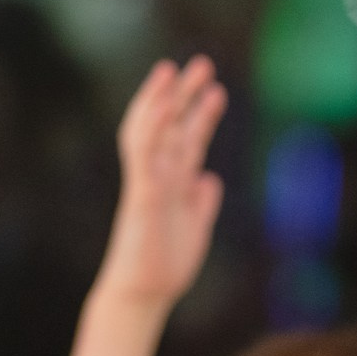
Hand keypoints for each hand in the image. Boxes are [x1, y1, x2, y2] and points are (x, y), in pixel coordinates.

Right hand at [95, 58, 226, 310]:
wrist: (145, 293)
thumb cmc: (165, 264)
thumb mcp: (195, 228)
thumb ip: (201, 202)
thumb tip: (210, 179)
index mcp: (172, 183)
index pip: (186, 139)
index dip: (199, 114)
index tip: (214, 89)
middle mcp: (158, 176)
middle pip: (171, 126)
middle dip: (186, 95)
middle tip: (203, 63)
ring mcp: (147, 182)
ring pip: (151, 131)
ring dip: (162, 100)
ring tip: (174, 71)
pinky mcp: (141, 195)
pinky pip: (143, 156)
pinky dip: (152, 130)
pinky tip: (163, 109)